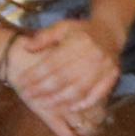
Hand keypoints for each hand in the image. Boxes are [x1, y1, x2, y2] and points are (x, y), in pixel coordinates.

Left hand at [1, 19, 118, 135]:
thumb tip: (26, 47)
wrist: (110, 33)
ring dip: (59, 99)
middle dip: (43, 89)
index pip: (52, 63)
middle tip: (28, 95)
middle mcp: (92, 55)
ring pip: (78, 89)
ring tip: (43, 104)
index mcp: (77, 42)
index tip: (22, 83)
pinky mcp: (112, 76)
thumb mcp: (62, 27)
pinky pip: (97, 94)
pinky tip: (70, 108)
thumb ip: (44, 37)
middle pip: (63, 78)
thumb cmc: (81, 32)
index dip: (35, 75)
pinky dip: (84, 103)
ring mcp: (104, 67)